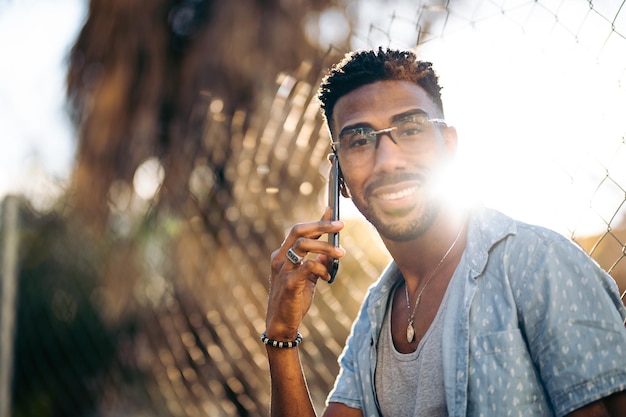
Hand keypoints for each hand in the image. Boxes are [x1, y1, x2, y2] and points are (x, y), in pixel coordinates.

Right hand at [265, 208, 344, 340]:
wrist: (282, 324)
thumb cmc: (294, 300)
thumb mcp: (308, 279)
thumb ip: (318, 263)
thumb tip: (333, 250)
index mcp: (283, 254)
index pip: (300, 231)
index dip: (317, 220)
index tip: (332, 210)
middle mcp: (280, 258)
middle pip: (299, 231)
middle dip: (321, 225)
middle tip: (341, 225)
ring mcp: (282, 270)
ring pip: (304, 245)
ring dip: (326, 247)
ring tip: (342, 253)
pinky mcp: (288, 283)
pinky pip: (307, 266)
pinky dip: (321, 267)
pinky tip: (327, 276)